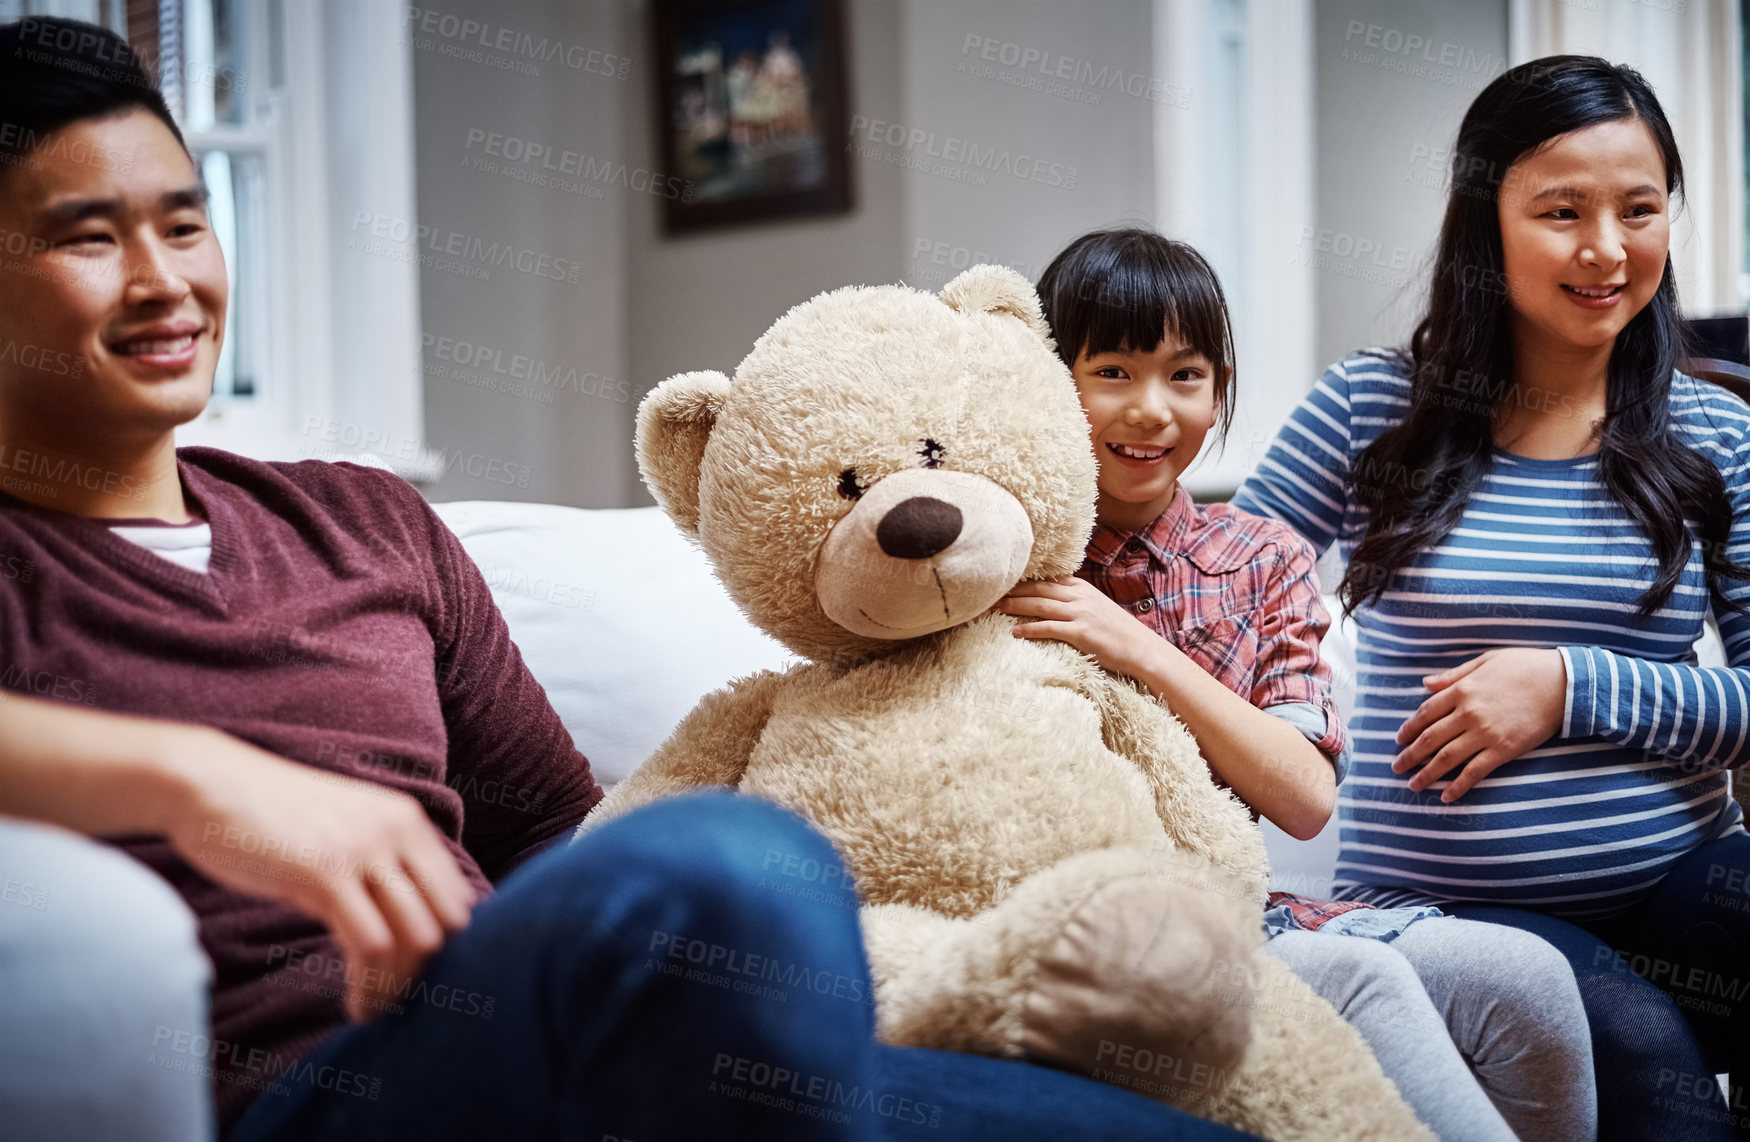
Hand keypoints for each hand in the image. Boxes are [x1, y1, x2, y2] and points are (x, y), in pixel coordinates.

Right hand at [163, 729, 476, 1019]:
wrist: (208, 784)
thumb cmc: (269, 818)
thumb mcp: (344, 833)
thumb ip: (379, 869)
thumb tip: (406, 932)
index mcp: (408, 821)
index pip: (458, 897)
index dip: (445, 946)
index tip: (413, 976)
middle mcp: (398, 831)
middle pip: (447, 921)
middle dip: (425, 969)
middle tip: (394, 999)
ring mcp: (365, 850)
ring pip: (417, 938)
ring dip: (398, 986)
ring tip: (373, 1009)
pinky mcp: (327, 873)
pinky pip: (372, 945)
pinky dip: (369, 985)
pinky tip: (355, 1005)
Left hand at [994, 575, 1159, 678]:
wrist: (1141, 649)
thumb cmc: (1117, 632)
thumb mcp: (1096, 607)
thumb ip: (1074, 600)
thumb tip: (1050, 600)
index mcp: (1081, 588)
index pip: (1046, 579)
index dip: (1021, 580)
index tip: (1001, 582)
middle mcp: (1079, 596)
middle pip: (1038, 589)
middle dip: (1011, 590)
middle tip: (988, 593)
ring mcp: (1081, 613)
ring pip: (1039, 605)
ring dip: (1014, 606)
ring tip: (994, 608)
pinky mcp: (1081, 632)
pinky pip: (1049, 628)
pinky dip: (1029, 629)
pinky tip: (1014, 632)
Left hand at [1392, 648, 1566, 801]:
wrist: (1565, 683)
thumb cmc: (1525, 667)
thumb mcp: (1485, 661)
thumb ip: (1453, 675)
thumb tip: (1424, 684)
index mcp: (1461, 690)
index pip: (1424, 713)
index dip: (1409, 728)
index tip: (1400, 739)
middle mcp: (1468, 713)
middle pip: (1429, 739)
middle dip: (1409, 755)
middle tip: (1396, 767)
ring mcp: (1485, 733)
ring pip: (1446, 758)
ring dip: (1426, 774)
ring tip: (1413, 785)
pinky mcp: (1504, 750)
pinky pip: (1475, 771)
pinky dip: (1458, 786)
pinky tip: (1446, 796)